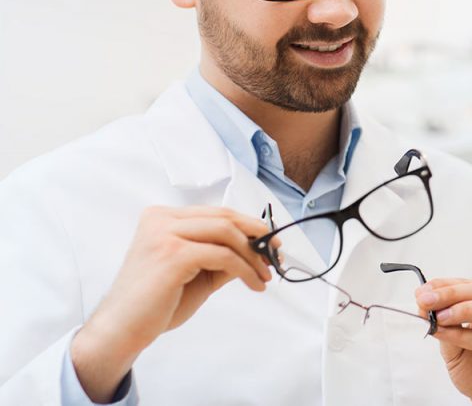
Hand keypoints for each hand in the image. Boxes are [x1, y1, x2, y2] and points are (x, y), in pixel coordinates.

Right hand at [70, 206, 274, 401]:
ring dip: (253, 255)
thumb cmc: (156, 304)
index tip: (270, 242)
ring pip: (226, 233)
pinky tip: (254, 284)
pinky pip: (223, 255)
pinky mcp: (173, 254)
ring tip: (265, 275)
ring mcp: (165, 234)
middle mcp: (161, 219)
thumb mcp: (197, 273)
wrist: (121, 331)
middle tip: (276, 254)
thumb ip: (223, 256)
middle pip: (224, 217)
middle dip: (256, 236)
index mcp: (162, 217)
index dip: (248, 225)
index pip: (216, 213)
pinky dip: (245, 269)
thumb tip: (260, 250)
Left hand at [416, 278, 471, 405]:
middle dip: (451, 293)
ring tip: (438, 316)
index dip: (446, 285)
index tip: (422, 290)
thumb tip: (425, 303)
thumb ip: (445, 324)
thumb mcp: (455, 346)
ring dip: (463, 308)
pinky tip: (445, 333)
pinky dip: (465, 335)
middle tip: (425, 299)